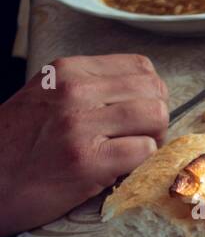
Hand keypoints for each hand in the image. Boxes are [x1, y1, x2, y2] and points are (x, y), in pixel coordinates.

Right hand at [0, 55, 167, 236]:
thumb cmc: (17, 144)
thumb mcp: (46, 97)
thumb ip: (90, 88)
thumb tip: (143, 93)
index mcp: (67, 71)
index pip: (141, 67)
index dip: (149, 93)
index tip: (137, 113)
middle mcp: (74, 91)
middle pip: (154, 92)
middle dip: (155, 118)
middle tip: (137, 138)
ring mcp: (80, 125)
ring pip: (156, 117)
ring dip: (152, 139)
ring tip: (128, 153)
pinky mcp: (86, 160)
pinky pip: (144, 151)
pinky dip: (139, 163)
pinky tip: (115, 169)